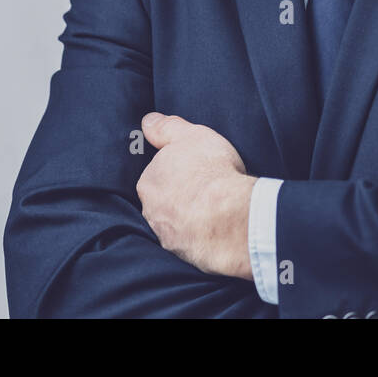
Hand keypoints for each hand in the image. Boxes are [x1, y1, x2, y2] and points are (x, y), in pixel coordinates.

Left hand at [136, 113, 256, 279]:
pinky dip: (198, 237)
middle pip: (162, 201)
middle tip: (203, 191)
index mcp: (149, 182)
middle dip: (177, 197)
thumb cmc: (211, 171)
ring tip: (212, 212)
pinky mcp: (182, 254)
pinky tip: (214, 230)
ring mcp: (165, 235)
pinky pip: (188, 242)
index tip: (194, 171)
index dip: (176, 171)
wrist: (230, 216)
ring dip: (186, 218)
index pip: (157, 175)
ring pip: (173, 223)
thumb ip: (166, 127)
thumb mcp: (191, 135)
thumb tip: (147, 121)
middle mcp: (150, 210)